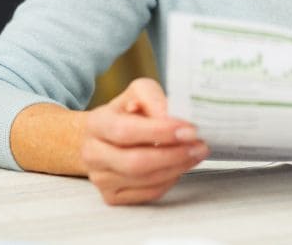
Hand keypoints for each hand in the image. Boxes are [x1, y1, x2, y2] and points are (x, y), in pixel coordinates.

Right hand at [78, 78, 208, 203]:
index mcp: (96, 123)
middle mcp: (92, 153)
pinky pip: (148, 193)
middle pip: (135, 162)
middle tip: (199, 146)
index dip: (160, 132)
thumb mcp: (138, 93)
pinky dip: (169, 180)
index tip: (189, 130)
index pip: (125, 131)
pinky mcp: (112, 196)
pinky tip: (180, 166)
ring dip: (177, 167)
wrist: (104, 137)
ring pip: (145, 180)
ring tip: (195, 153)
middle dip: (173, 155)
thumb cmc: (126, 113)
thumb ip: (153, 98)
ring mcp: (100, 178)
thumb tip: (169, 116)